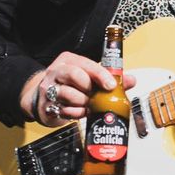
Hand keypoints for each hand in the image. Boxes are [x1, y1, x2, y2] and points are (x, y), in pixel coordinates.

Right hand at [19, 52, 137, 125]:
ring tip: (87, 104)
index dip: (100, 75)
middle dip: (90, 89)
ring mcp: (49, 89)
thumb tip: (131, 80)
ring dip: (83, 103)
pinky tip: (79, 112)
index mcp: (68, 60)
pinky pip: (65, 111)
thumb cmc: (70, 85)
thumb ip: (109, 78)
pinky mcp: (46, 106)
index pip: (86, 64)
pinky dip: (76, 114)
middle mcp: (57, 72)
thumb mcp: (88, 77)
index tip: (110, 85)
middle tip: (95, 96)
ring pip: (69, 95)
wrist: (43, 98)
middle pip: (75, 76)